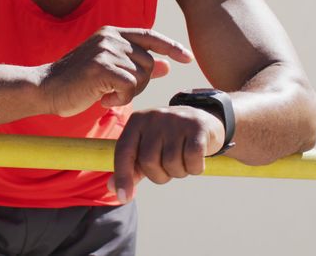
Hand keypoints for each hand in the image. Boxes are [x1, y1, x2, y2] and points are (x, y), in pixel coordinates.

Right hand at [41, 26, 193, 116]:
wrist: (44, 88)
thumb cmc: (75, 83)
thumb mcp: (108, 69)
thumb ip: (135, 64)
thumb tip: (167, 65)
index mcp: (111, 33)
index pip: (150, 36)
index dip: (171, 47)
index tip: (186, 58)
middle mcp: (111, 38)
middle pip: (149, 63)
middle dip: (140, 84)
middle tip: (116, 92)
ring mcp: (106, 51)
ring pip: (141, 77)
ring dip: (127, 93)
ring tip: (105, 94)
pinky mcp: (102, 67)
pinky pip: (129, 87)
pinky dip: (119, 99)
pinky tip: (101, 99)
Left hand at [109, 106, 225, 202]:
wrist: (203, 121)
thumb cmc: (169, 140)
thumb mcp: (147, 149)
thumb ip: (131, 168)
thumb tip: (112, 188)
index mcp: (137, 121)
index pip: (124, 151)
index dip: (122, 176)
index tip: (123, 197)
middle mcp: (154, 117)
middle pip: (149, 161)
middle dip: (159, 176)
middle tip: (169, 169)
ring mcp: (176, 120)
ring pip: (171, 163)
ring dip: (179, 172)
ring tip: (183, 162)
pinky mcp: (197, 126)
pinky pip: (192, 159)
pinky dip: (195, 168)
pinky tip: (196, 162)